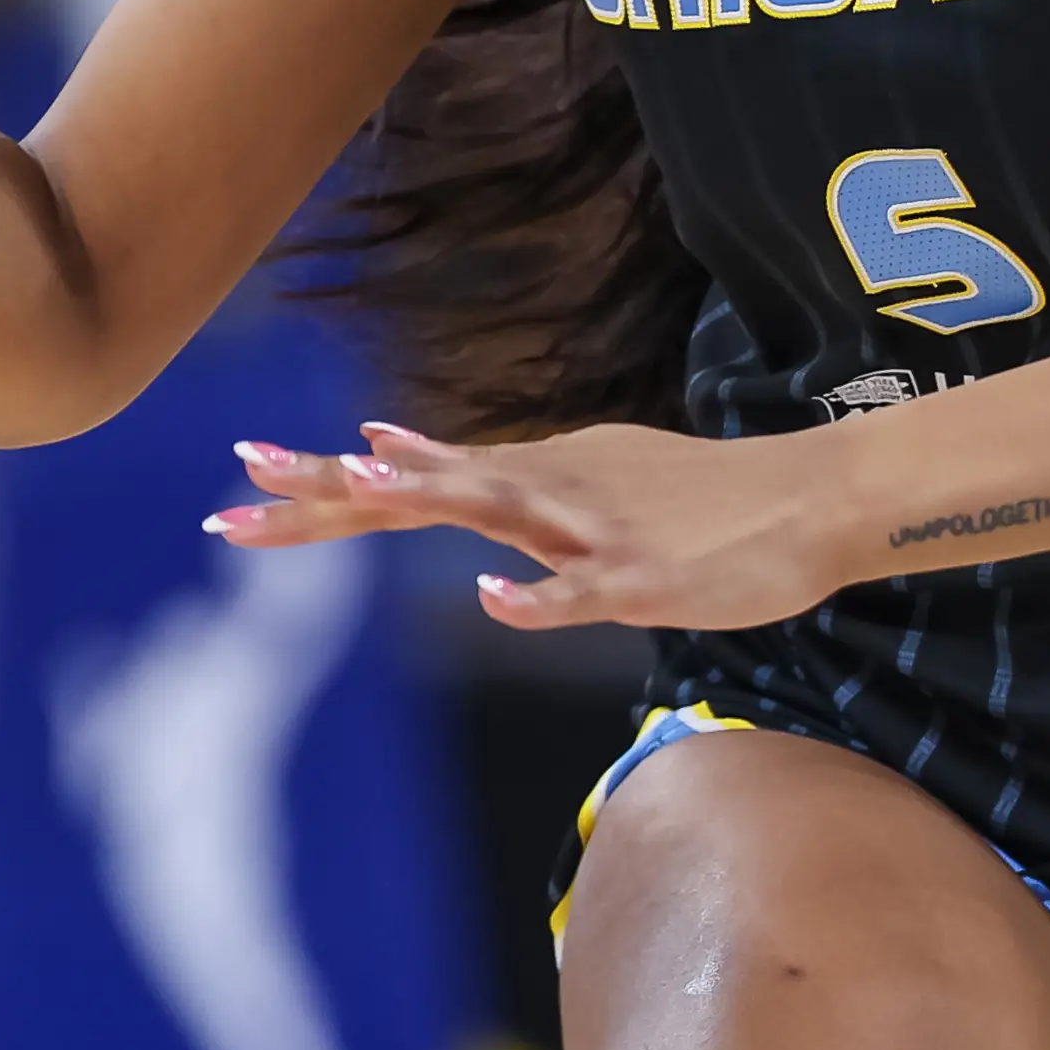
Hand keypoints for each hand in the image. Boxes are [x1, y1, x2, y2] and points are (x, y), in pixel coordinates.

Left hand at [207, 420, 847, 632]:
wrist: (810, 501)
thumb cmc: (696, 502)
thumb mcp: (581, 476)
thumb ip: (488, 475)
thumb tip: (392, 450)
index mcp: (527, 477)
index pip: (405, 482)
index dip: (320, 487)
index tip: (239, 481)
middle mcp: (544, 490)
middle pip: (419, 487)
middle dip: (328, 491)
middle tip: (240, 482)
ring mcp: (591, 531)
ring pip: (493, 510)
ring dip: (423, 496)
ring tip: (352, 486)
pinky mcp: (642, 577)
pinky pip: (581, 592)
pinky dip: (536, 597)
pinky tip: (493, 599)